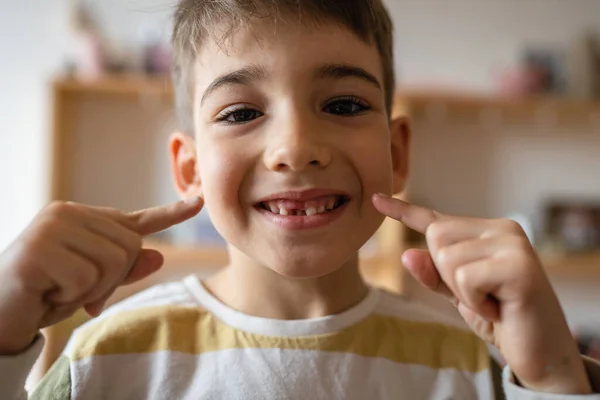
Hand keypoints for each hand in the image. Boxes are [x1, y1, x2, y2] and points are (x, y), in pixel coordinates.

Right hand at [0, 198, 202, 354]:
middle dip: (111, 279)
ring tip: (59, 290)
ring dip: (90, 290)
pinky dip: (71, 297)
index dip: (172, 213)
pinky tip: (46, 293)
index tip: (200, 202)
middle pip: (130, 247)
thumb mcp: (92, 285)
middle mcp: (69, 214)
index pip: (137, 219)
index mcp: (84, 219)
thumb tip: (158, 255)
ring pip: (112, 262)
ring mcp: (52, 227)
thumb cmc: (46, 294)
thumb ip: (124, 271)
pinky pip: (85, 279)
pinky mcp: (38, 249)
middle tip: (75, 290)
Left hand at [373, 194, 590, 394]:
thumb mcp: (459, 295)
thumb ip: (434, 274)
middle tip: (482, 295)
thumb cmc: (501, 318)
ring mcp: (513, 244)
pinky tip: (499, 307)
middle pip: (436, 236)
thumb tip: (407, 254)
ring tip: (492, 301)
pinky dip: (474, 300)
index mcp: (487, 232)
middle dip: (445, 273)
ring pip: (447, 257)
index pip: (436, 219)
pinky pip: (464, 277)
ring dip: (462, 291)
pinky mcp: (519, 265)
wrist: (540, 353)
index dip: (403, 212)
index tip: (375, 200)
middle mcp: (502, 230)